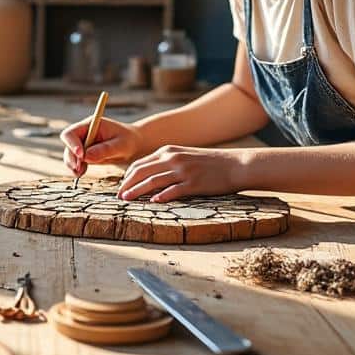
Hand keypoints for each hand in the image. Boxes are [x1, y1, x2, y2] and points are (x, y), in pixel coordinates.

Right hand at [60, 117, 145, 176]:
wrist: (134, 145)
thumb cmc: (130, 141)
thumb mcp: (121, 145)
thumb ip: (105, 149)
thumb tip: (86, 156)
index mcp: (91, 125)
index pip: (72, 133)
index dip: (72, 144)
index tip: (81, 156)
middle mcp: (84, 133)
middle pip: (68, 145)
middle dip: (71, 157)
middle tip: (79, 169)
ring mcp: (83, 143)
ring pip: (69, 154)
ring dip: (72, 165)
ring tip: (80, 173)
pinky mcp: (85, 154)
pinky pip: (75, 162)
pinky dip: (76, 168)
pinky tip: (81, 173)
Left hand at [117, 146, 249, 201]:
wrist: (235, 165)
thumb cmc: (209, 163)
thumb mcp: (184, 156)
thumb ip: (165, 163)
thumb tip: (147, 176)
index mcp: (168, 151)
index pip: (139, 164)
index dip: (126, 177)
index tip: (121, 187)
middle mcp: (173, 159)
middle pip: (141, 172)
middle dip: (126, 184)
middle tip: (118, 196)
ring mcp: (183, 171)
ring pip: (152, 181)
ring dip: (136, 191)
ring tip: (126, 200)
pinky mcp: (194, 183)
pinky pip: (173, 190)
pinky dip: (161, 196)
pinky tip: (153, 202)